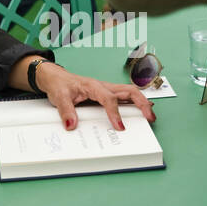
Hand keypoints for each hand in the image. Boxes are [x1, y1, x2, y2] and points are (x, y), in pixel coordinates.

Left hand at [35, 64, 154, 131]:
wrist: (56, 78)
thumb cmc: (60, 85)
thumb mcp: (59, 97)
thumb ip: (66, 111)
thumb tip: (72, 125)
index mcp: (93, 85)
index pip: (108, 99)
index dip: (115, 113)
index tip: (120, 127)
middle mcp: (103, 86)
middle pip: (129, 91)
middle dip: (141, 103)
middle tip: (149, 117)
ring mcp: (107, 89)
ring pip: (130, 92)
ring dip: (142, 102)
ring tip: (150, 116)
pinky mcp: (107, 94)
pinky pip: (125, 97)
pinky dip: (135, 103)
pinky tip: (141, 110)